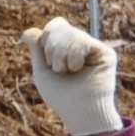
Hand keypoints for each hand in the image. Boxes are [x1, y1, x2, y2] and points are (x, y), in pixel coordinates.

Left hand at [25, 17, 122, 135]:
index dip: (45, 38)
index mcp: (67, 46)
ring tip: (68, 72)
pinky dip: (73, 58)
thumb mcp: (42, 70)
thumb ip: (37, 50)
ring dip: (61, 56)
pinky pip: (83, 42)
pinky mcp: (106, 53)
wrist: (78, 110)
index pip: (55, 25)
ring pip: (70, 33)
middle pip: (59, 26)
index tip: (46, 59)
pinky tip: (78, 69)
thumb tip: (28, 31)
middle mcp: (81, 44)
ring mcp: (94, 47)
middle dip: (51, 49)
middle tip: (58, 69)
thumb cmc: (60, 94)